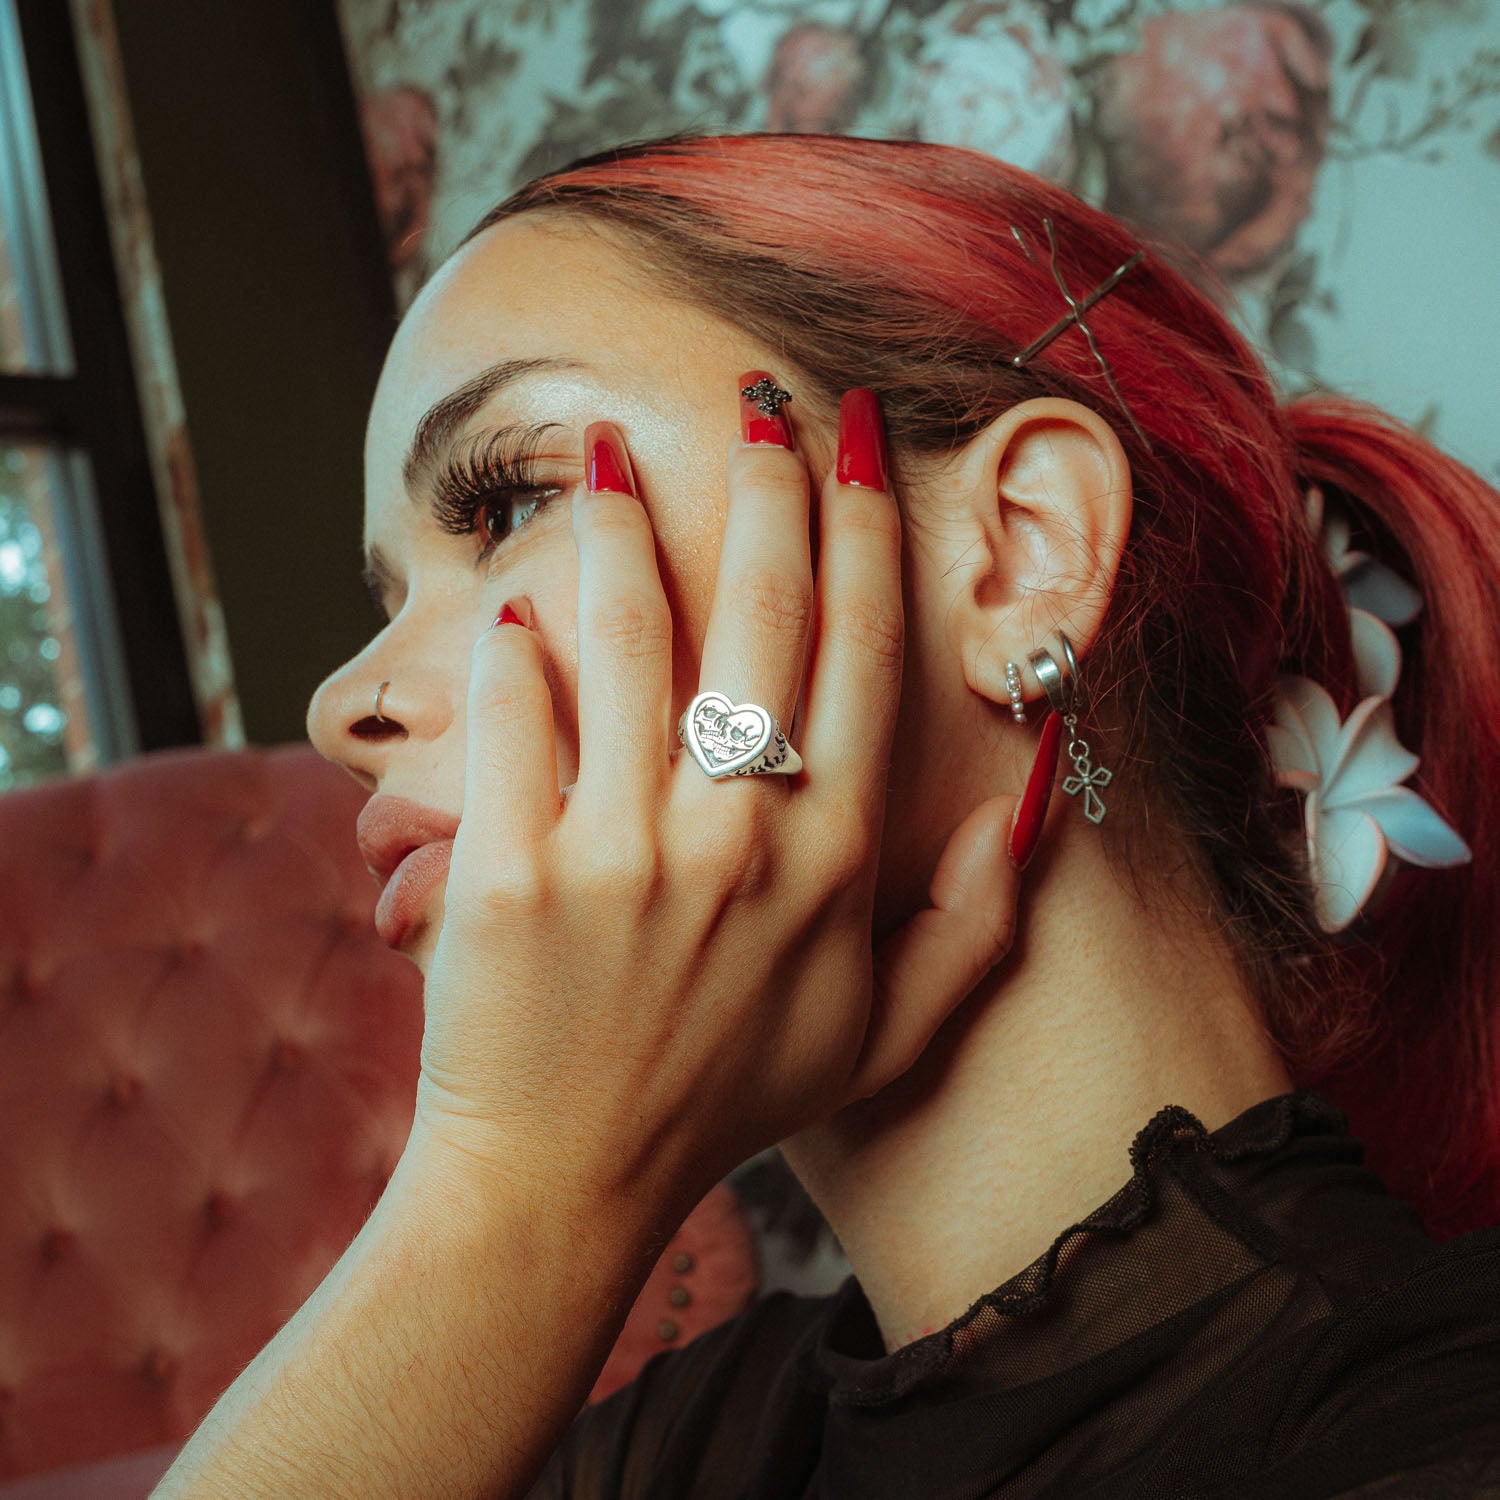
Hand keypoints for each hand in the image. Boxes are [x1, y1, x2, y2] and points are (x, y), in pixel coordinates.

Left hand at [414, 383, 1024, 1215]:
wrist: (565, 1182)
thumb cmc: (726, 1097)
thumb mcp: (888, 1031)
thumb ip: (980, 918)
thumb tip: (1036, 791)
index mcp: (835, 861)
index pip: (865, 655)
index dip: (867, 532)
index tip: (859, 442)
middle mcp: (742, 841)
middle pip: (764, 616)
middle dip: (767, 484)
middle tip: (758, 398)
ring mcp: (624, 856)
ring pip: (631, 640)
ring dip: (620, 525)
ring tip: (605, 448)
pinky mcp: (513, 875)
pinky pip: (517, 724)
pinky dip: (516, 650)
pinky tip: (516, 598)